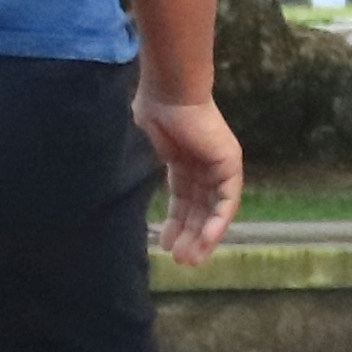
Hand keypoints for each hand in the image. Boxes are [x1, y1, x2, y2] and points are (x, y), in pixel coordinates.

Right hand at [137, 90, 245, 262]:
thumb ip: (145, 163)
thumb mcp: (146, 142)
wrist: (170, 90)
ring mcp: (219, 165)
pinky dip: (217, 221)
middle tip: (180, 261)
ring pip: (213, 209)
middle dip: (189, 235)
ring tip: (190, 259)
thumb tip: (122, 178)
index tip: (164, 244)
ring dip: (202, 235)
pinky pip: (226, 200)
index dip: (176, 223)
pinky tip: (205, 240)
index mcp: (184, 159)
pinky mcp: (229, 164)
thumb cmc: (153, 108)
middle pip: (198, 208)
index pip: (184, 198)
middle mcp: (204, 164)